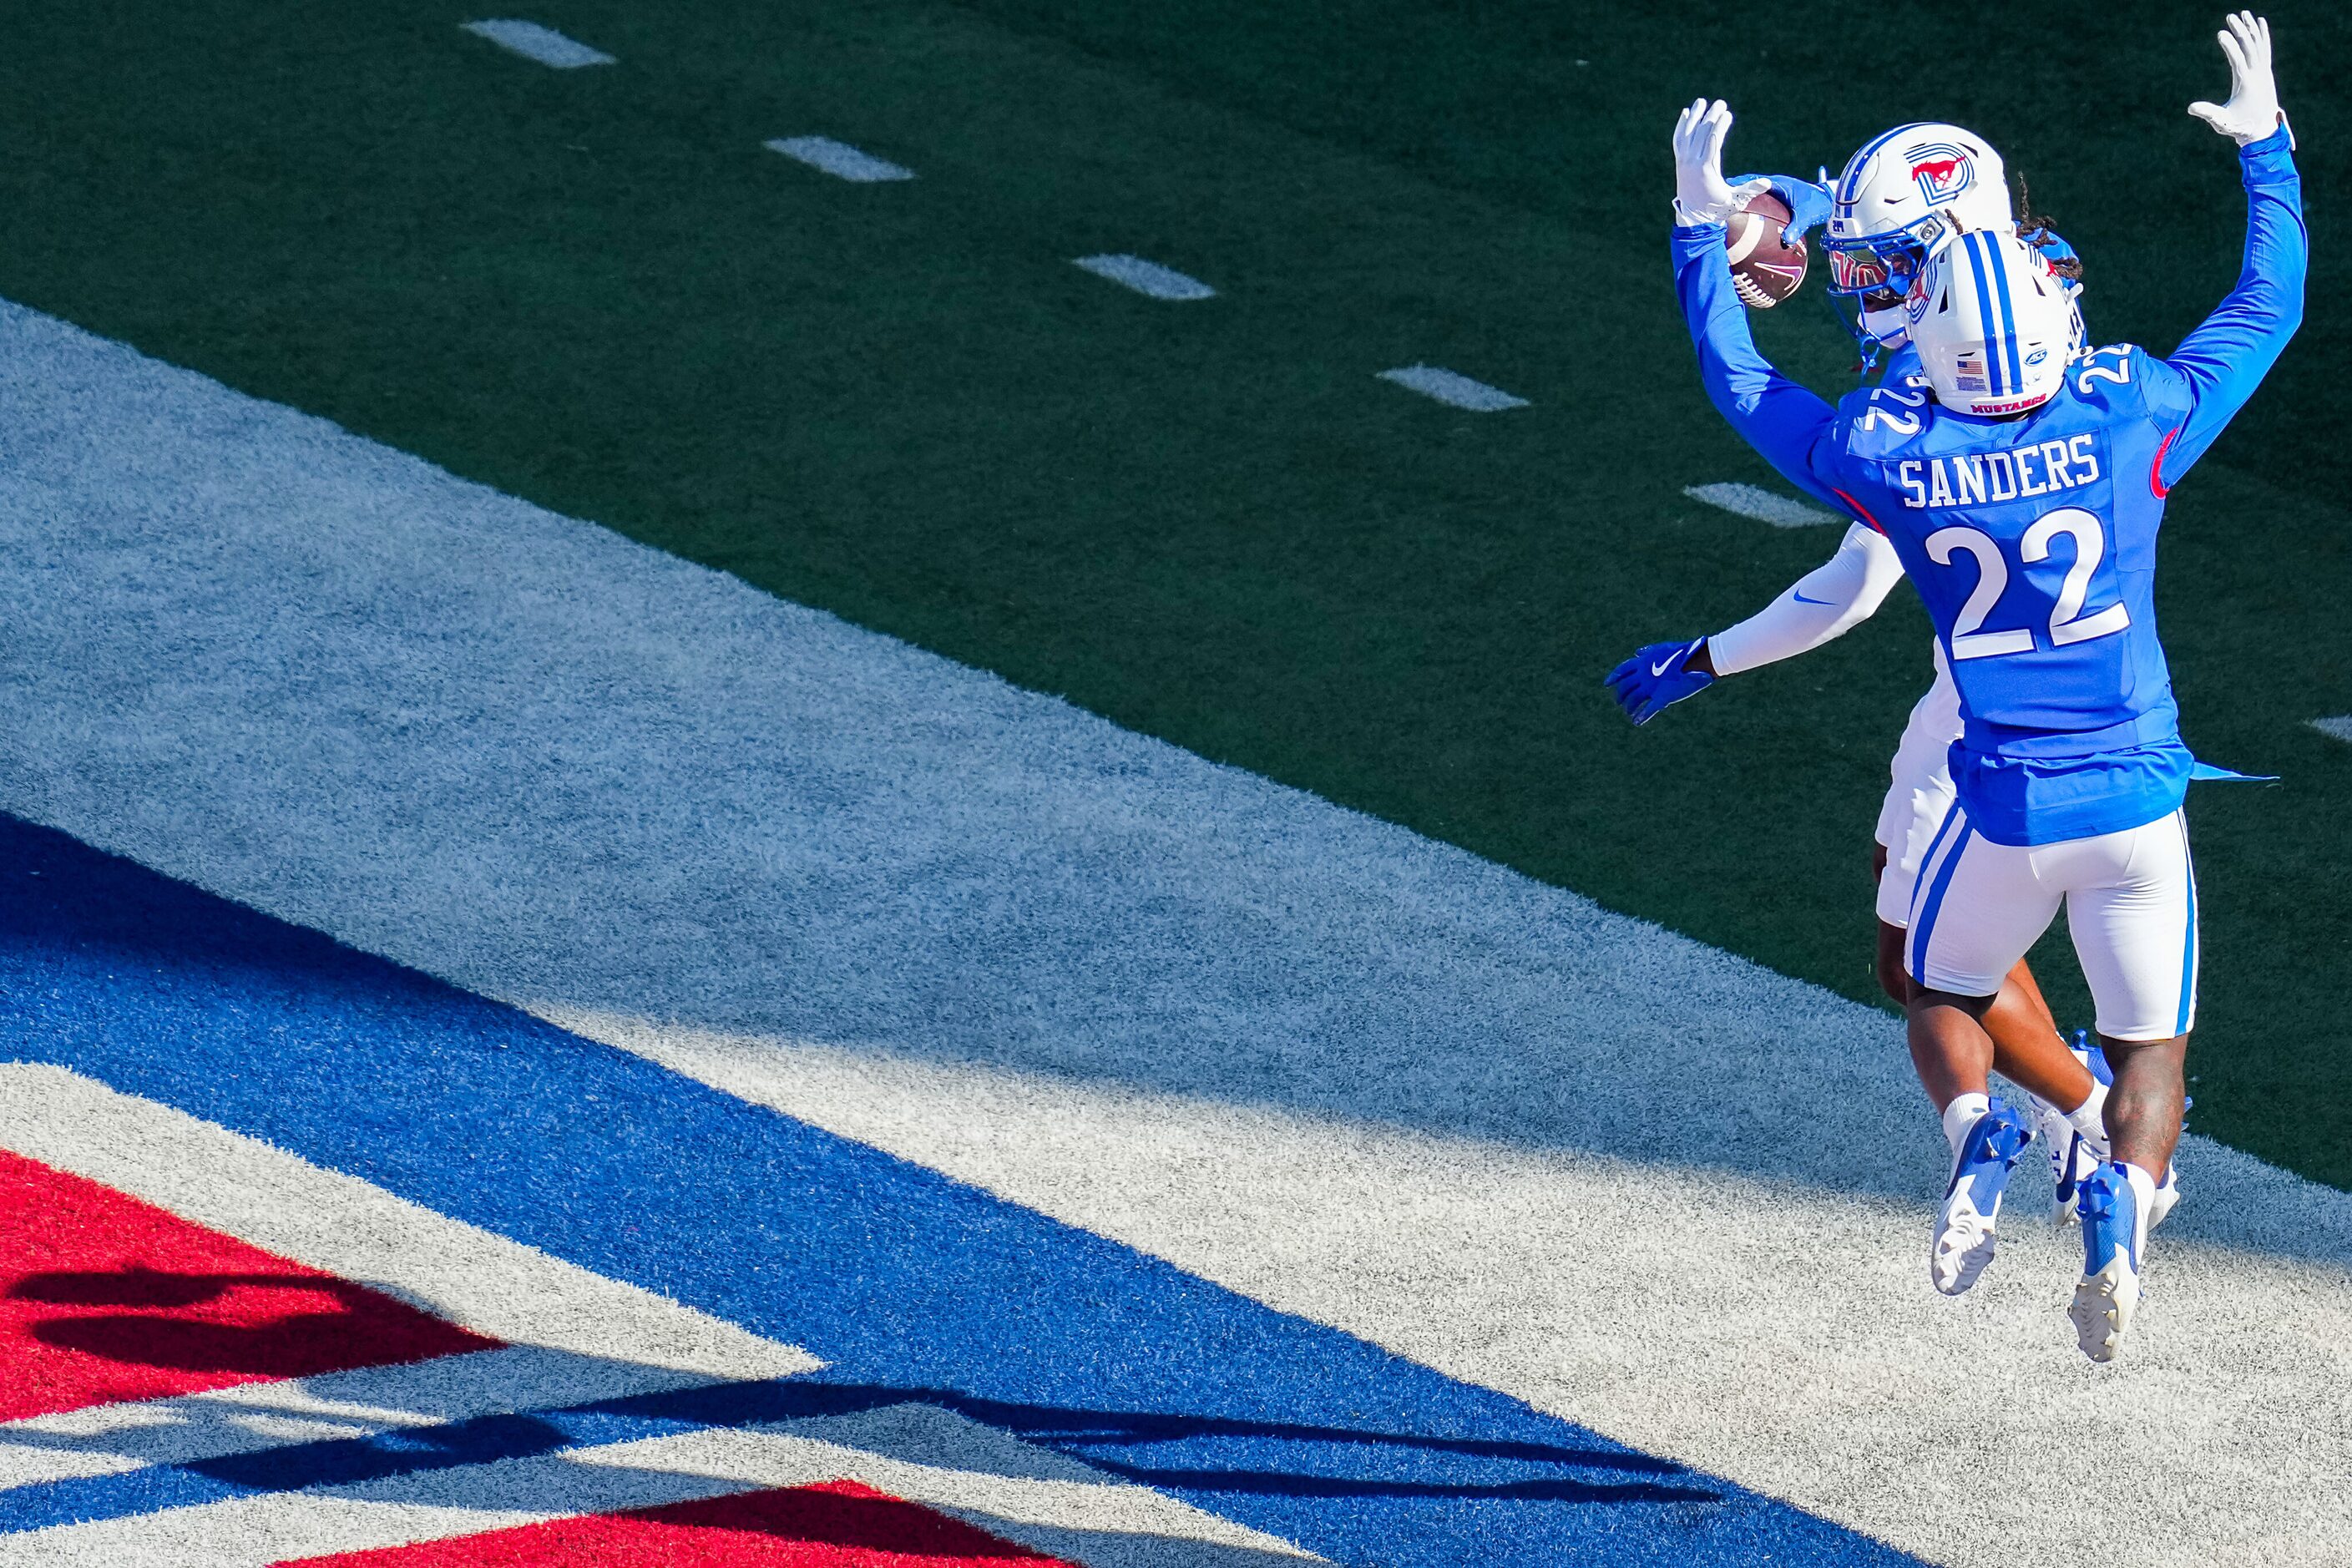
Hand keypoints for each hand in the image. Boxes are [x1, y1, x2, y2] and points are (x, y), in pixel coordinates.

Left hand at [1605, 637, 1715, 725]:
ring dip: (1629, 707)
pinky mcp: (1662, 698)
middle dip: (1620, 695)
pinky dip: (1641, 717)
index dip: (1613, 677)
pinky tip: (1636, 722)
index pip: (1621, 670)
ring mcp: (1651, 687)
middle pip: (1625, 688)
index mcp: (1642, 663)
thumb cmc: (1683, 653)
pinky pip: (1648, 710)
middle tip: (1619, 702)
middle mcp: (1643, 675)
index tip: (1606, 684)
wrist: (1699, 661)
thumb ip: (1648, 652)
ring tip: (1629, 712)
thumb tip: (1637, 653)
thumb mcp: (1662, 649)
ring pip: (1633, 700)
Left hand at [1671, 99, 1741, 226]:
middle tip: (1721, 103)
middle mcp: (1692, 163)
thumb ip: (1750, 189)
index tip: (1728, 114)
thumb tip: (1767, 182)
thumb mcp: (1736, 200)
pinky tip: (1686, 114)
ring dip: (1695, 117)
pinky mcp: (1679, 162)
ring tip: (1701, 101)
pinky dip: (1681, 127)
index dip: (1720, 125)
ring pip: (1688, 134)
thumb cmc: (1718, 209)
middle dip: (1711, 116)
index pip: (1713, 140)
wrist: (1694, 219)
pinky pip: (1678, 141)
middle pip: (1701, 133)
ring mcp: (1683, 162)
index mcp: (1706, 169)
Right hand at [1730, 171, 1832, 240]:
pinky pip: (1761, 199)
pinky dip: (1751, 204)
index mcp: (1778, 184)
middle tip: (1719, 198)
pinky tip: (1744, 217)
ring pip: (1754, 191)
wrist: (1829, 199)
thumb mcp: (1806, 216)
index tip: (1725, 188)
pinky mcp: (1777, 197)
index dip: (1738, 184)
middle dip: (1735, 190)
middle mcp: (1775, 185)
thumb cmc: (1818, 205)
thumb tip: (1785, 242)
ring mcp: (1775, 190)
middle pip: (1750, 185)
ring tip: (1727, 207)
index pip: (1753, 181)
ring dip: (1742, 197)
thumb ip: (1795, 228)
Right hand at [2188, 11, 2285, 144]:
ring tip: (2244, 13)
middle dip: (2240, 30)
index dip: (2230, 46)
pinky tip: (2260, 22)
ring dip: (2251, 28)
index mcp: (2246, 83)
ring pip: (2258, 44)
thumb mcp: (2222, 122)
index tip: (2221, 32)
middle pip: (2249, 47)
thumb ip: (2208, 113)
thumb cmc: (2239, 127)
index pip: (2238, 60)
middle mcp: (2258, 73)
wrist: (2263, 130)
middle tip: (2230, 17)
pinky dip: (2262, 35)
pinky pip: (2265, 48)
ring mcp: (2264, 71)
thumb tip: (2191, 107)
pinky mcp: (2266, 71)